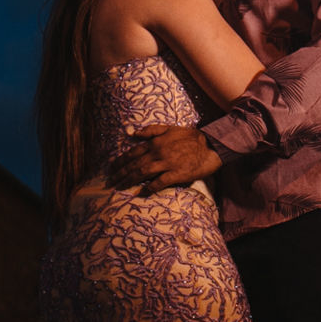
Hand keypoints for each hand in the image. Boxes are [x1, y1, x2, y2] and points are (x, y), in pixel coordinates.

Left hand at [106, 124, 221, 194]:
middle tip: (110, 182)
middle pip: (134, 164)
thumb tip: (133, 134)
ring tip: (119, 187)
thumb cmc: (190, 137)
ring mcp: (167, 164)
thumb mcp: (170, 128)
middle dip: (120, 173)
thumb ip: (151, 131)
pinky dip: (149, 188)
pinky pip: (159, 182)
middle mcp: (157, 153)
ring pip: (142, 173)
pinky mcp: (176, 174)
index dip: (120, 161)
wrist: (211, 145)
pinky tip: (140, 193)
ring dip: (129, 181)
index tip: (111, 168)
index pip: (132, 152)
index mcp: (155, 142)